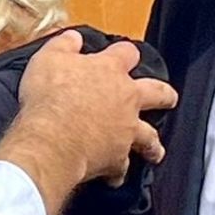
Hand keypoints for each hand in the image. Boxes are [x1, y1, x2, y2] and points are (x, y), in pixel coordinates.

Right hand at [0, 30, 176, 214]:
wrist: (51, 136)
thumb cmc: (49, 95)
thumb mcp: (48, 59)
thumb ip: (63, 45)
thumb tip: (73, 37)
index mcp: (109, 71)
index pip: (126, 53)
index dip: (125, 53)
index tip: (124, 54)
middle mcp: (125, 99)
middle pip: (156, 93)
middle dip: (163, 94)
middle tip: (166, 97)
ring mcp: (125, 130)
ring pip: (148, 137)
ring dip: (152, 144)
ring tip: (155, 150)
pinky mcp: (116, 158)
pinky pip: (120, 168)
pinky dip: (117, 172)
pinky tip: (113, 176)